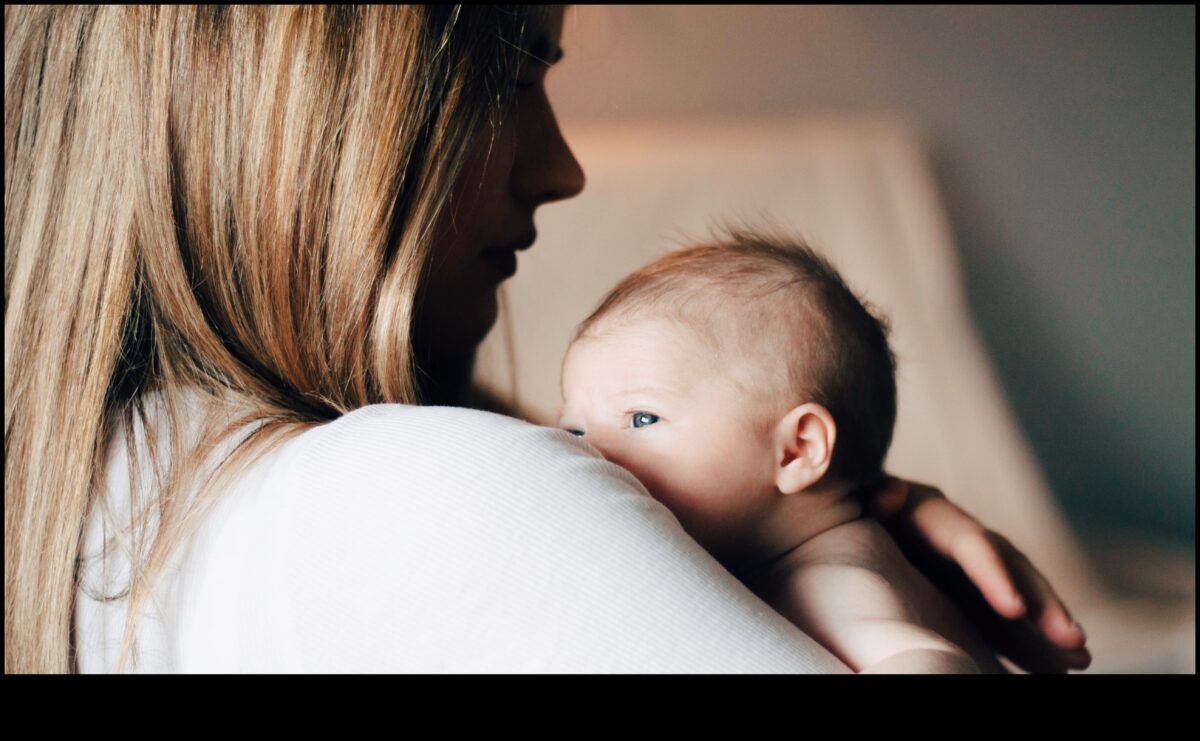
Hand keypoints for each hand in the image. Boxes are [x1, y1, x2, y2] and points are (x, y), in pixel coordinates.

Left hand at [860, 476, 1091, 673]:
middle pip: (1010, 570)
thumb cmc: (844, 509)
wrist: (842, 516)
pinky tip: (1063, 668)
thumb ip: (874, 497)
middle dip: (1042, 605)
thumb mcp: (855, 498)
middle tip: (1072, 640)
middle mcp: (962, 540)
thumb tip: (889, 493)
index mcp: (933, 515)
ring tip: (1081, 659)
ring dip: (1049, 626)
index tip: (1014, 609)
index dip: (993, 574)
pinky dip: (1034, 643)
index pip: (970, 544)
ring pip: (1019, 598)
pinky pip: (1009, 623)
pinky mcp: (971, 597)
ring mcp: (970, 570)